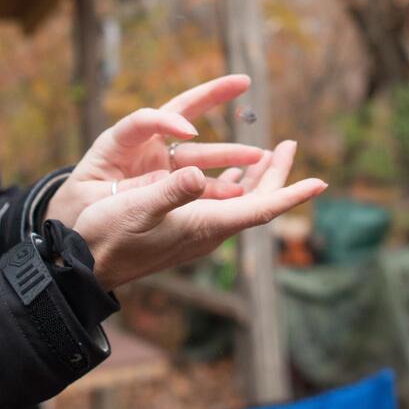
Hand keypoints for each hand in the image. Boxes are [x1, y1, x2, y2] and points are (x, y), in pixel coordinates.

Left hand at [43, 74, 265, 227]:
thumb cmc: (77, 210)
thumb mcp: (95, 200)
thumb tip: (170, 178)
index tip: (187, 130)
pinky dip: (219, 183)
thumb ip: (134, 189)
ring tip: (260, 156)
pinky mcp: (167, 184)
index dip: (165, 121)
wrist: (72, 232)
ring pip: (197, 152)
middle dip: (212, 95)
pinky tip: (244, 185)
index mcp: (116, 143)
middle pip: (180, 111)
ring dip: (227, 154)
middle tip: (242, 81)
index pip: (142, 121)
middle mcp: (141, 146)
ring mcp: (156, 164)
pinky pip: (197, 180)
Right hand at [70, 141, 325, 289]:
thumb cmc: (109, 234)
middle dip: (278, 175)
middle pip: (257, 203)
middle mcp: (209, 230)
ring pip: (241, 203)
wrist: (87, 264)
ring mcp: (198, 232)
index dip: (291, 194)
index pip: (261, 209)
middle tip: (291, 144)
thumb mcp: (138, 208)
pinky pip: (223, 204)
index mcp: (206, 224)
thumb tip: (199, 174)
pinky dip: (236, 185)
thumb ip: (170, 191)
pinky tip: (233, 175)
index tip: (321, 182)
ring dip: (258, 178)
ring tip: (272, 154)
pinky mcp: (186, 230)